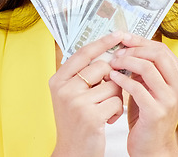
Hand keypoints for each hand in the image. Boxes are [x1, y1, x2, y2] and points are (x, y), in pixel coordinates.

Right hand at [50, 32, 124, 156]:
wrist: (72, 153)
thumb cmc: (76, 121)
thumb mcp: (72, 94)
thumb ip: (84, 74)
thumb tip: (110, 52)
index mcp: (58, 79)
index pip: (84, 53)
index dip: (103, 42)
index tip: (119, 34)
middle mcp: (64, 89)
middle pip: (102, 67)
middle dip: (112, 78)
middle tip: (106, 93)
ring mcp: (76, 102)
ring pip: (113, 85)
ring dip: (115, 97)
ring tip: (104, 110)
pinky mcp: (90, 117)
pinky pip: (116, 102)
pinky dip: (116, 111)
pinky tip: (106, 120)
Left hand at [109, 33, 177, 156]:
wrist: (152, 148)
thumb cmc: (148, 115)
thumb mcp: (151, 87)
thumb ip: (146, 68)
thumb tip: (128, 45)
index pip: (162, 49)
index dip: (141, 41)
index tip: (124, 38)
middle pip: (158, 54)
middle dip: (134, 49)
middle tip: (117, 52)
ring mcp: (170, 100)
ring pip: (148, 68)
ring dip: (126, 62)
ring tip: (113, 63)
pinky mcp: (156, 112)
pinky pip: (137, 88)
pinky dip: (122, 79)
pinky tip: (112, 77)